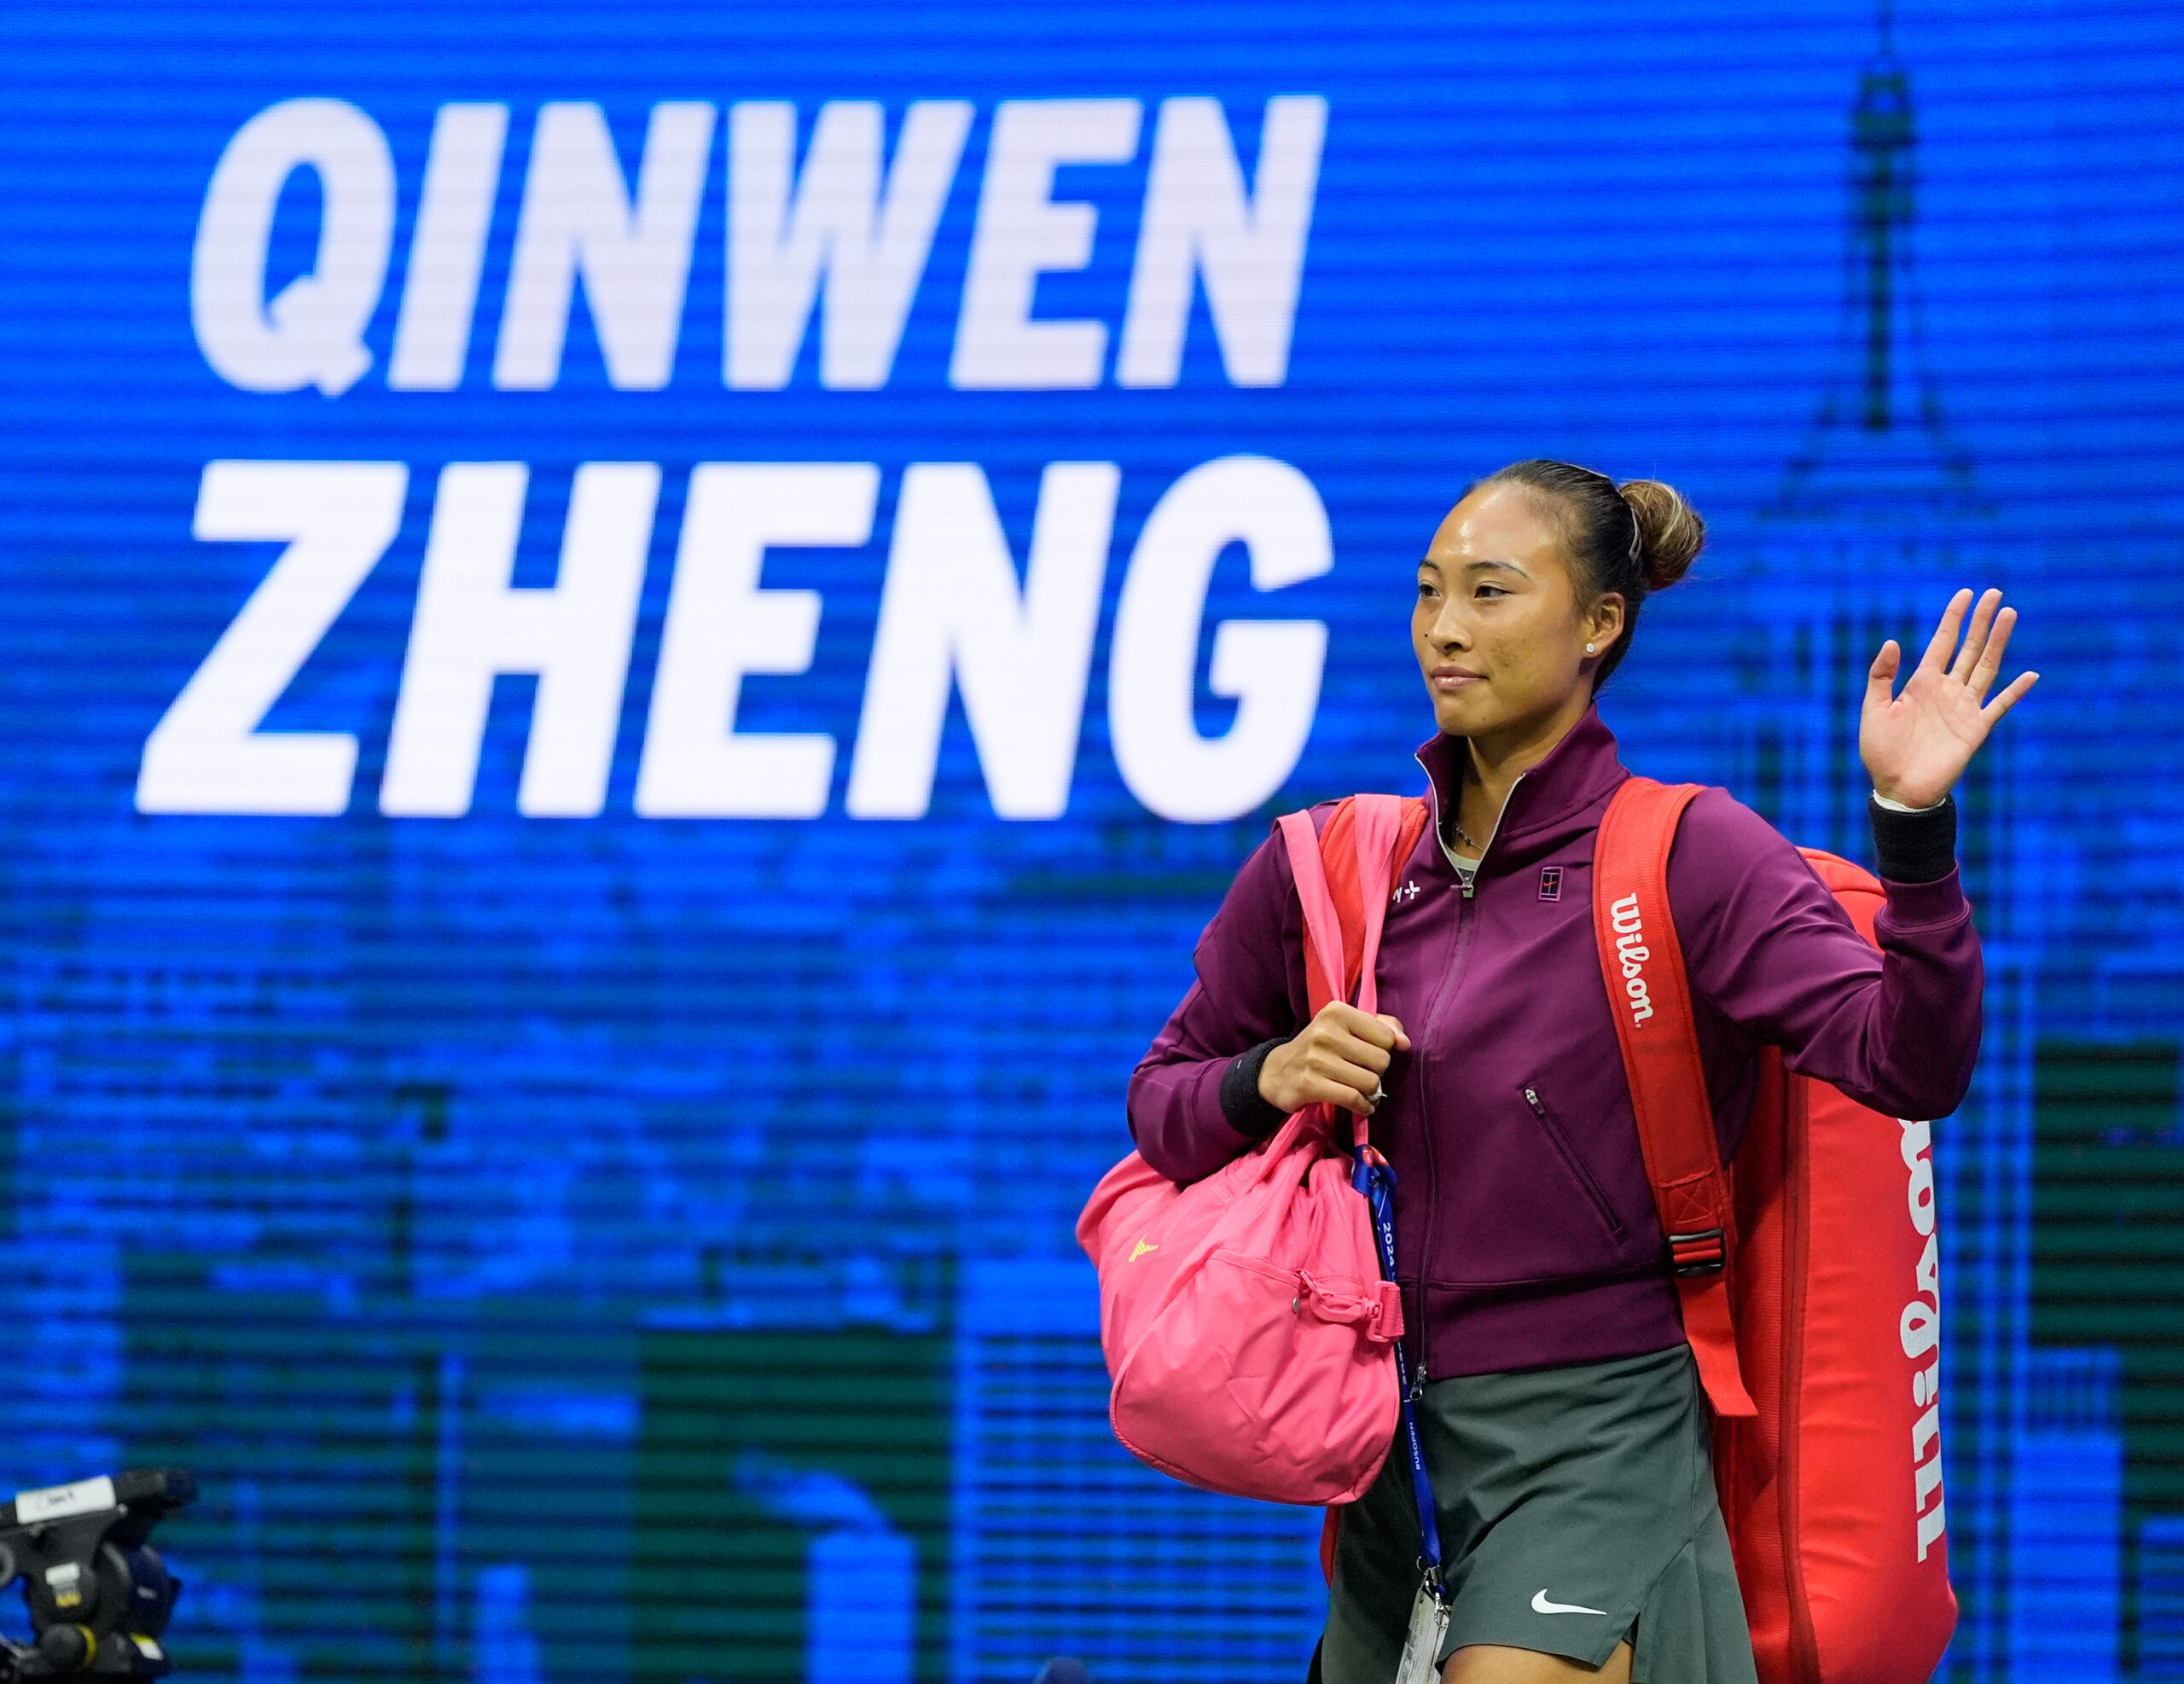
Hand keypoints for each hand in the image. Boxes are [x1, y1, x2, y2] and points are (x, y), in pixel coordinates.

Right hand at [1259, 1002, 1410, 1116]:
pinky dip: (1363, 1106)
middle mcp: (1326, 1032)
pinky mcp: (1310, 1084)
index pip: (1386, 1037)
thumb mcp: (1346, 1027)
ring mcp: (1316, 1059)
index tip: (1368, 1054)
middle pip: (1381, 1061)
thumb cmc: (1320, 1048)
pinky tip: (1361, 1105)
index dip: (1383, 1050)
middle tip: (1360, 1073)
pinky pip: (1354, 1099)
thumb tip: (1404, 1043)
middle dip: (1376, 1072)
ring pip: (1370, 1082)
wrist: (1276, 1072)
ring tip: (1358, 1088)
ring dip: (1369, 1091)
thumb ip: (1381, 1027)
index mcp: (1337, 1012)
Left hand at [1861, 587, 2037, 809]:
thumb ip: (1881, 676)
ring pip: (1986, 667)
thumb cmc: (1881, 751)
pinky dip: (2015, 691)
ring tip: (2010, 615)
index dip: (1953, 617)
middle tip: (1995, 593)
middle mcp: (1946, 690)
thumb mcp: (1874, 709)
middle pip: (1969, 647)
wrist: (1897, 789)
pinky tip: (2030, 675)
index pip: (1942, 642)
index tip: (1966, 593)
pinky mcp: (1976, 729)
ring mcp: (1963, 708)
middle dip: (1981, 621)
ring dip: (1998, 642)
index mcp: (1921, 682)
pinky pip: (1999, 706)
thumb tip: (1893, 641)